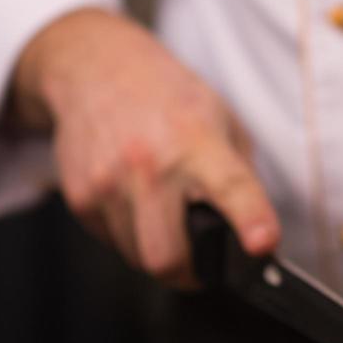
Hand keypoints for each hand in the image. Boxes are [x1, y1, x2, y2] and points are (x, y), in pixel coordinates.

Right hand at [14, 7, 278, 284]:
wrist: (96, 69)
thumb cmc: (169, 99)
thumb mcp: (223, 122)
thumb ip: (241, 177)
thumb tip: (255, 235)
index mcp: (199, 141)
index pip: (232, 188)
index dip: (252, 221)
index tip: (263, 245)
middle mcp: (151, 163)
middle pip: (167, 256)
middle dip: (189, 273)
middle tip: (201, 265)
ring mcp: (109, 181)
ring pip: (138, 258)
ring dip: (158, 253)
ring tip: (166, 221)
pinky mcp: (79, 195)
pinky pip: (112, 242)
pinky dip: (129, 236)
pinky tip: (137, 206)